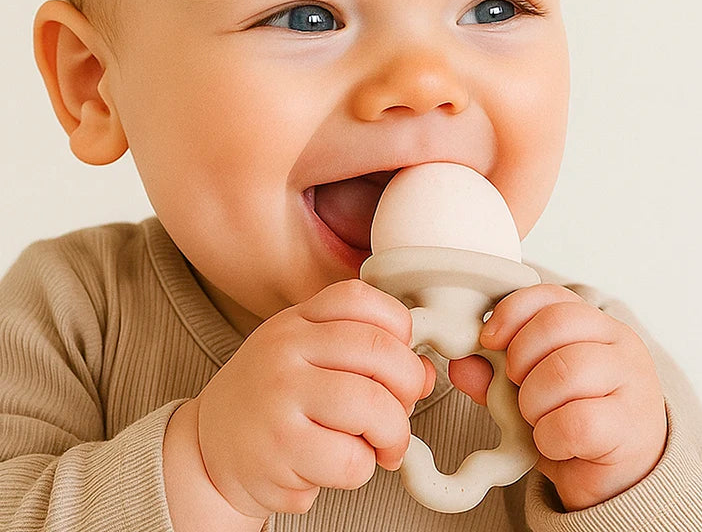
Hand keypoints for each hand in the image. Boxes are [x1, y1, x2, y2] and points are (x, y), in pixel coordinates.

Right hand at [189, 279, 435, 516]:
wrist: (208, 448)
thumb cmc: (270, 399)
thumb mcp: (309, 356)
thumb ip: (364, 354)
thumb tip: (426, 372)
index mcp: (297, 320)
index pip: (360, 299)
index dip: (399, 326)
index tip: (402, 355)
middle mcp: (286, 349)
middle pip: (379, 350)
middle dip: (409, 385)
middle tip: (403, 407)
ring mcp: (280, 396)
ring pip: (372, 405)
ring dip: (393, 434)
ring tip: (382, 446)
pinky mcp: (278, 449)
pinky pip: (350, 459)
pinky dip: (361, 469)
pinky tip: (340, 464)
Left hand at [448, 284, 666, 510]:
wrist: (619, 481)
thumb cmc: (573, 424)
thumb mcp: (530, 391)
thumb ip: (495, 375)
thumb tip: (460, 365)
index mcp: (596, 326)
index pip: (552, 295)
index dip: (512, 311)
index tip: (488, 339)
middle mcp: (620, 344)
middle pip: (557, 323)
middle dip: (520, 357)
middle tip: (516, 387)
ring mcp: (632, 383)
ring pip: (566, 369)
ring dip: (533, 400)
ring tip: (536, 419)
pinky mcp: (631, 427)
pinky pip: (577, 421)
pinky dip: (550, 436)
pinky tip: (552, 443)